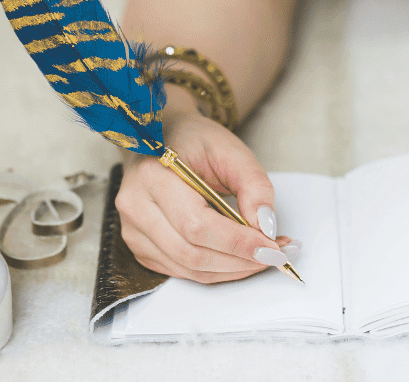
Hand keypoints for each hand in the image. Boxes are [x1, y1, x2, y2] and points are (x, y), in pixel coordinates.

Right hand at [115, 110, 297, 282]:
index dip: (238, 242)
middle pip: (192, 253)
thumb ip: (254, 185)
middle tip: (276, 254)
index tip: (273, 248)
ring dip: (232, 269)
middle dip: (240, 260)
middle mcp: (136, 207)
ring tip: (263, 255)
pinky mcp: (140, 247)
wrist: (162, 138)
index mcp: (153, 176)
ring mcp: (133, 231)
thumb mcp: (232, 150)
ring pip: (189, 268)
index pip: (197, 224)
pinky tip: (239, 256)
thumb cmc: (195, 141)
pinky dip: (217, 269)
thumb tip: (266, 227)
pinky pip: (182, 271)